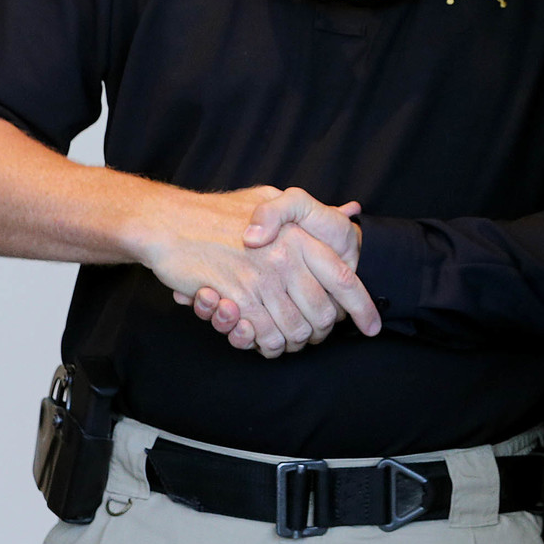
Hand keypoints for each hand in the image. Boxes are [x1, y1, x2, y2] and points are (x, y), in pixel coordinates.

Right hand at [173, 189, 379, 355]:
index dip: (362, 306)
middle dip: (322, 331)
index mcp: (299, 235)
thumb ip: (307, 211)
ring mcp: (261, 280)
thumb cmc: (218, 212)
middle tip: (315, 334)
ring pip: (295, 329)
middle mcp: (285, 259)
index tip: (373, 326)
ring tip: (289, 338)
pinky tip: (264, 338)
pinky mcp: (236, 299)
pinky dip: (267, 344)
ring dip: (294, 340)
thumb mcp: (268, 199)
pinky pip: (263, 336)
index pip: (343, 277)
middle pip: (322, 313)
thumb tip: (349, 208)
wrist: (170, 222)